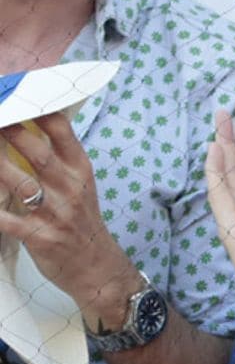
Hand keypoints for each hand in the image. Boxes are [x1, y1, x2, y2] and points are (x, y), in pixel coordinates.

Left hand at [0, 113, 136, 319]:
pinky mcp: (39, 237)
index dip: (36, 110)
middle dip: (9, 131)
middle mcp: (69, 187)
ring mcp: (55, 213)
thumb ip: (56, 159)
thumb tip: (23, 129)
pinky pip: (6, 220)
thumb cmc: (81, 221)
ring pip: (18, 183)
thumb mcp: (79, 185)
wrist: (96, 267)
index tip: (16, 97)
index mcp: (80, 169)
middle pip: (37, 151)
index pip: (61, 130)